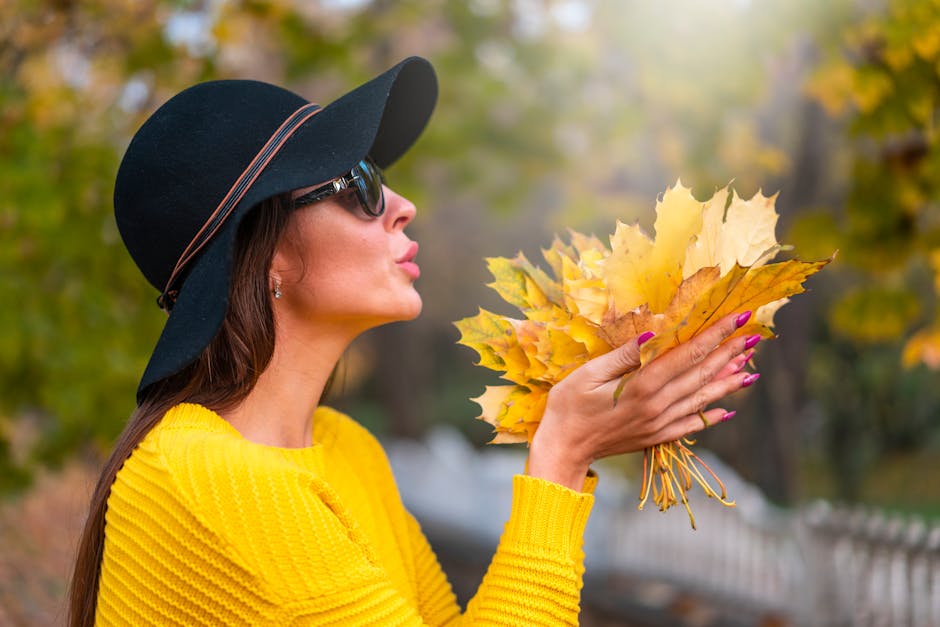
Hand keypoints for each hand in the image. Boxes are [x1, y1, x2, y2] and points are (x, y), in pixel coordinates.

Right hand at [528, 311, 759, 490]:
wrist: (562, 450)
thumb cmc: (567, 407)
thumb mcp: (587, 375)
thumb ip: (623, 356)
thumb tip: (653, 336)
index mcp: (641, 387)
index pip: (686, 355)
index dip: (713, 335)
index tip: (736, 318)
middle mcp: (657, 407)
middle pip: (700, 375)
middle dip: (729, 353)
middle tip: (754, 335)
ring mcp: (659, 425)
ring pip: (701, 400)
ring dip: (727, 382)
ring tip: (751, 367)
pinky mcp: (655, 438)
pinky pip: (691, 426)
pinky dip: (712, 416)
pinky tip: (729, 409)